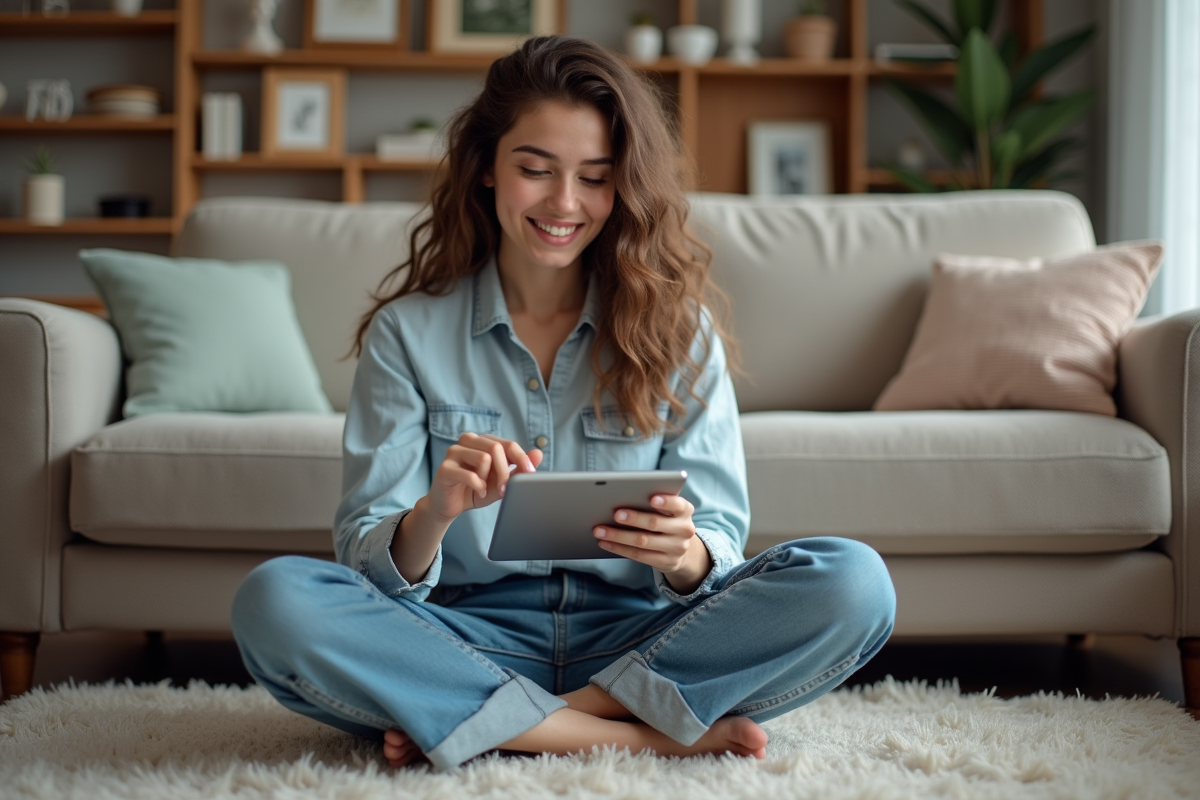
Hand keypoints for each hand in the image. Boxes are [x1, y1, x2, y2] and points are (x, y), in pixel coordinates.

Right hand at [425, 433, 542, 522]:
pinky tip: (479, 492)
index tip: (530, 474)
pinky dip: (479, 486)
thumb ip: (518, 468)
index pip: (508, 444)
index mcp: (483, 441)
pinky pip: (469, 474)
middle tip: (506, 490)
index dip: (522, 459)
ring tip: (486, 489)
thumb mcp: (501, 480)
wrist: (450, 505)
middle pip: (496, 448)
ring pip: (484, 457)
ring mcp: (454, 452)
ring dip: (490, 479)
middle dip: (505, 472)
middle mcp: (468, 440)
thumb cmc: (477, 490)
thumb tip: (539, 453)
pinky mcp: (444, 467)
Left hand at [593, 493, 712, 592]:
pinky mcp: (666, 562)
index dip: (666, 501)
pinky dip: (619, 548)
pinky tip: (605, 542)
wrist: (681, 549)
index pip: (678, 505)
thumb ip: (655, 503)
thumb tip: (623, 497)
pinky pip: (638, 555)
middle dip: (634, 518)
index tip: (652, 498)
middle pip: (655, 523)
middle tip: (615, 514)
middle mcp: (684, 530)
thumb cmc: (666, 521)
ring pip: (643, 541)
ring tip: (599, 530)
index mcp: (685, 511)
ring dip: (618, 535)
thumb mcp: (669, 511)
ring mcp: (676, 548)